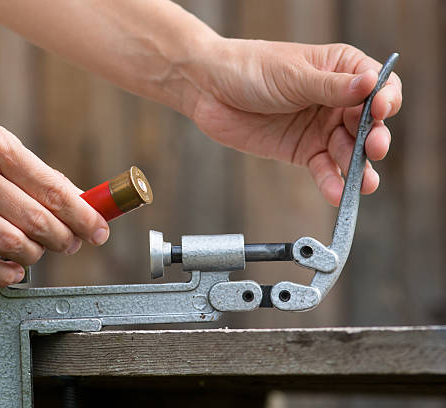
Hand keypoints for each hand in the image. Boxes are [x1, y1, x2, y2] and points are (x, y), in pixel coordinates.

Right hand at [0, 100, 108, 286]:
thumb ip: (29, 170)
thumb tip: (69, 196)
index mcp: (0, 148)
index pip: (54, 189)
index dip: (84, 214)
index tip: (100, 228)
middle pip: (38, 219)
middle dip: (66, 238)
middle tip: (74, 242)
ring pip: (12, 242)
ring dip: (38, 254)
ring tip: (43, 252)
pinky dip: (2, 272)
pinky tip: (15, 271)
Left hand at [187, 40, 402, 205]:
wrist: (208, 90)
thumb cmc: (250, 69)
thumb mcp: (292, 75)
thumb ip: (330, 86)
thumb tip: (371, 84)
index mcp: (340, 69)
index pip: (379, 85)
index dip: (386, 99)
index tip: (381, 110)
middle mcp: (335, 100)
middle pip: (369, 123)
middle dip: (374, 137)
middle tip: (374, 148)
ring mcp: (320, 128)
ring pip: (349, 151)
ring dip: (358, 167)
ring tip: (363, 183)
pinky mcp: (301, 151)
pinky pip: (323, 169)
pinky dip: (331, 182)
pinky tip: (337, 193)